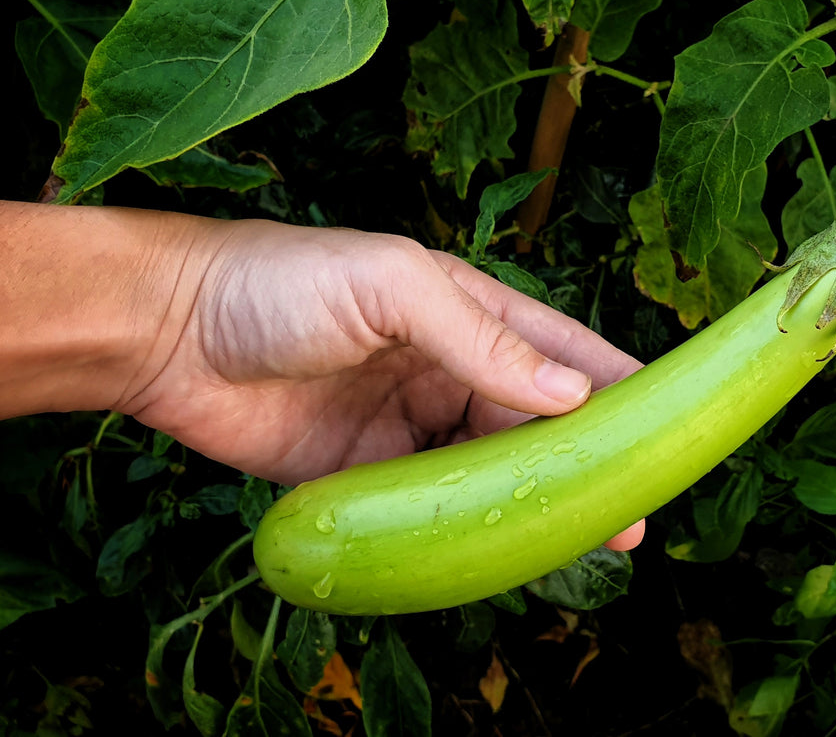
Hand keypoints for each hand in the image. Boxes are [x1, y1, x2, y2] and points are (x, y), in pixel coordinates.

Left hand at [118, 219, 645, 548]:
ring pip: (494, 472)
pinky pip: (436, 510)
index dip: (621, 388)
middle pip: (540, 425)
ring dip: (539, 504)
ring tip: (588, 543)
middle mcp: (450, 370)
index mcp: (469, 310)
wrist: (166, 333)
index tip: (669, 429)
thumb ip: (481, 340)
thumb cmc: (281, 282)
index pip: (565, 351)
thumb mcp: (393, 287)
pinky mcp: (368, 477)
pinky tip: (506, 553)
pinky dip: (473, 531)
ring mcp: (410, 427)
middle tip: (632, 516)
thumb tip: (572, 397)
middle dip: (587, 465)